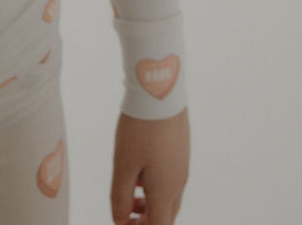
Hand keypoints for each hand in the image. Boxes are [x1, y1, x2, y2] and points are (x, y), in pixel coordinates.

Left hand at [111, 107, 189, 224]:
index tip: (123, 222)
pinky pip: (171, 179)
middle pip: (166, 215)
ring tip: (131, 196)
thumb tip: (120, 219)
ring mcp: (182, 165)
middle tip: (125, 216)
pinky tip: (141, 172)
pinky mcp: (180, 150)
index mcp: (165, 190)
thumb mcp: (123, 164)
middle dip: (146, 221)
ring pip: (169, 197)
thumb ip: (120, 196)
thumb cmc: (140, 128)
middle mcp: (178, 182)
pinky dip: (155, 186)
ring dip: (150, 204)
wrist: (160, 89)